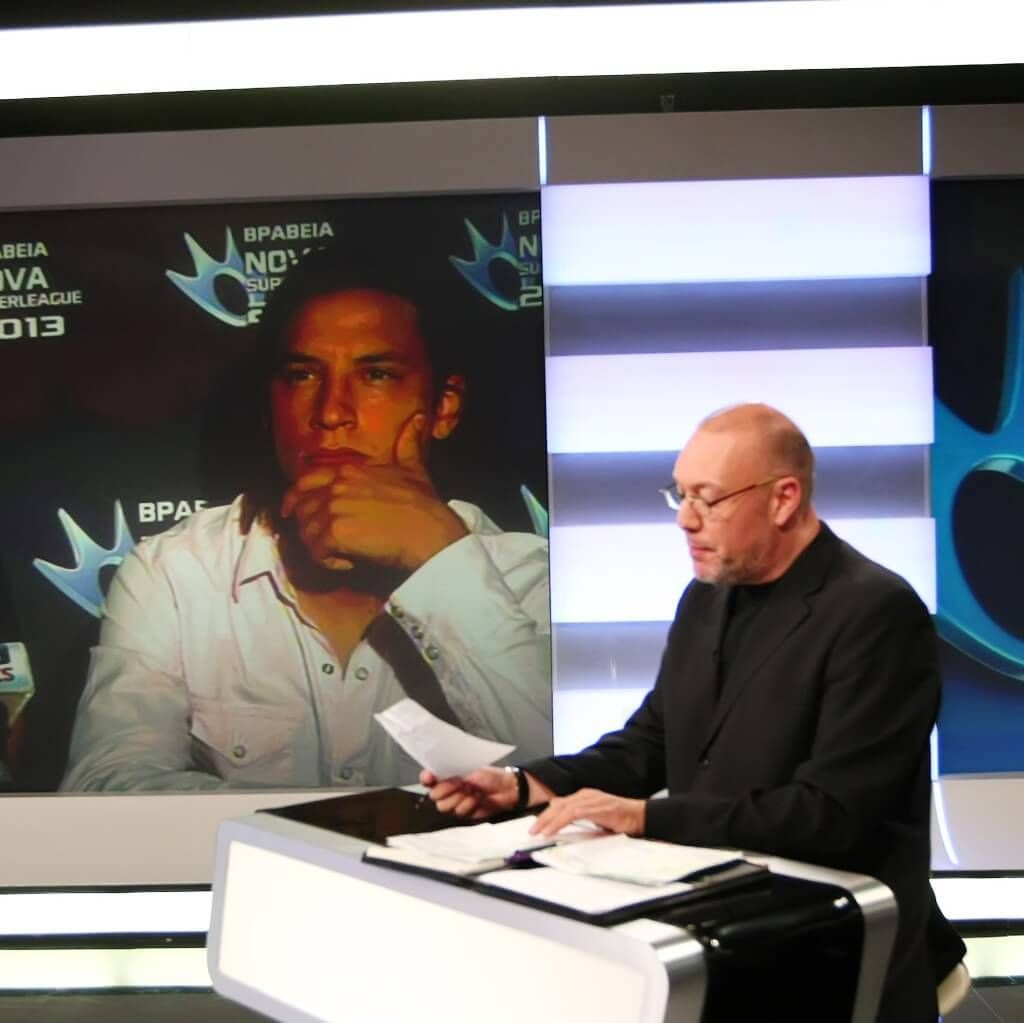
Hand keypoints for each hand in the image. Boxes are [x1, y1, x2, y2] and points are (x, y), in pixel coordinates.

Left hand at [281, 414, 467, 571]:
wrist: (429, 531)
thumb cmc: (424, 504)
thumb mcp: (415, 469)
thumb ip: (408, 446)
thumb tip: (417, 420)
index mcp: (349, 471)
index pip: (306, 480)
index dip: (295, 496)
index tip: (290, 509)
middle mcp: (336, 486)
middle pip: (302, 507)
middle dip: (307, 525)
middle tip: (320, 540)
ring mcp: (333, 509)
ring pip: (306, 532)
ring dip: (320, 546)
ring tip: (340, 553)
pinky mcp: (334, 533)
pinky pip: (317, 552)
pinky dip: (329, 561)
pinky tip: (348, 562)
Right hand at [419, 767, 518, 819]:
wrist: (505, 789)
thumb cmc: (489, 775)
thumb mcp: (471, 770)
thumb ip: (454, 774)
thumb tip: (441, 775)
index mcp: (447, 775)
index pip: (428, 778)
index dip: (426, 778)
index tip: (430, 777)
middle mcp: (447, 790)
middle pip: (434, 796)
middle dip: (446, 790)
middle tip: (460, 783)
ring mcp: (455, 802)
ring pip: (444, 806)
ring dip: (459, 798)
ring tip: (472, 790)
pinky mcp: (463, 813)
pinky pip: (459, 812)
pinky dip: (468, 804)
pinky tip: (477, 798)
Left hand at [530, 788, 645, 837]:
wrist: (639, 816)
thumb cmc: (619, 819)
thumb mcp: (595, 817)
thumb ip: (580, 817)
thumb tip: (563, 822)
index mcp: (584, 796)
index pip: (560, 804)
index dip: (546, 815)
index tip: (536, 826)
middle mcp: (585, 795)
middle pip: (558, 805)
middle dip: (543, 818)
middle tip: (532, 831)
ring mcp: (591, 800)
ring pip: (564, 808)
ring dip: (549, 821)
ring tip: (539, 832)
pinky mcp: (597, 808)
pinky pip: (574, 814)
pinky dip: (561, 822)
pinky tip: (553, 830)